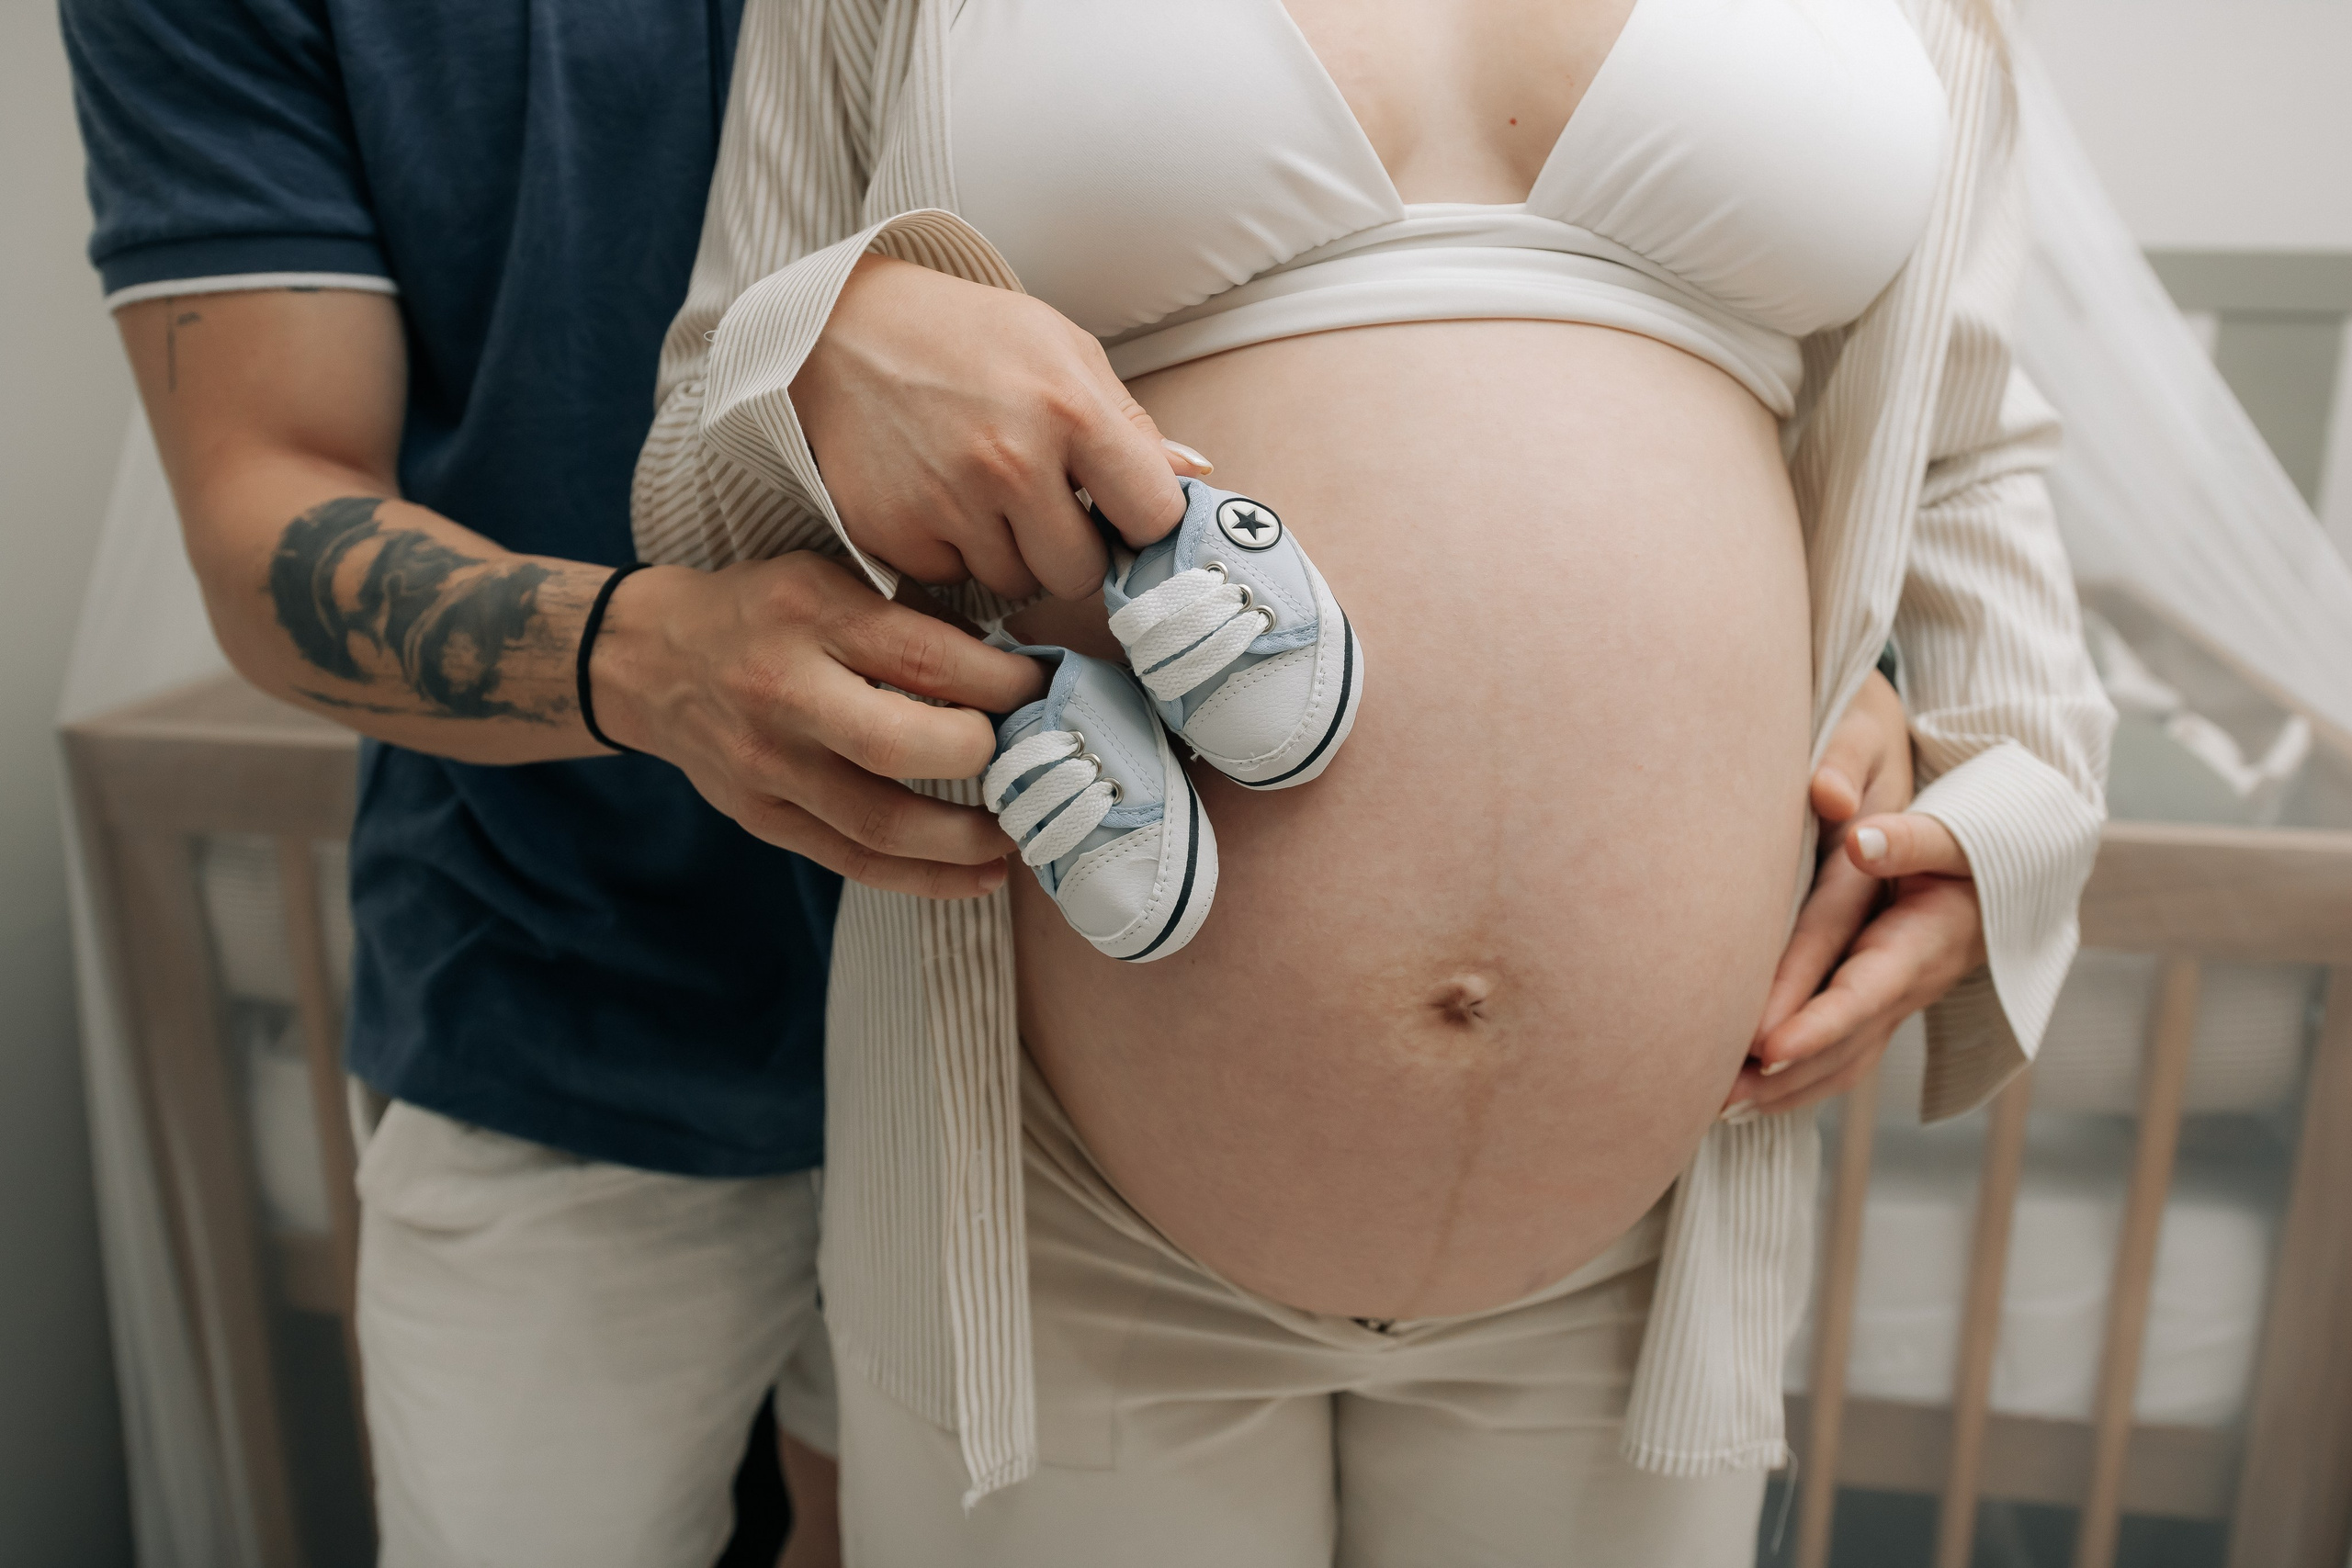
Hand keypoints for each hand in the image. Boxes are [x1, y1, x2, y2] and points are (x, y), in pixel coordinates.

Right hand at [590, 553, 1047, 897]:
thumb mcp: (833, 578)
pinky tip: (981, 874)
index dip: (1004, 686)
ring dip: (968, 840)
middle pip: (899, 745)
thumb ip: (916, 619)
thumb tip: (1015, 673)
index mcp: (813, 615)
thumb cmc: (766, 611)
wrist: (652, 658)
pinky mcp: (763, 819)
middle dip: (983, 759)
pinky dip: (927, 879)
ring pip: (881, 824)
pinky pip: (855, 862)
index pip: (926, 659)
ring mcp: (768, 766)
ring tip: (1022, 833)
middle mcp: (783, 692)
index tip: (1049, 694)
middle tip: (1030, 756)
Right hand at [791, 255, 1206, 600]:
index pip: (1153, 517)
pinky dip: (954, 551)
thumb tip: (1195, 477)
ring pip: (1018, 583)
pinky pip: (954, 580)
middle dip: (1072, 549)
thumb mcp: (1062, 350)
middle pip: (1081, 573)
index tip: (1124, 513)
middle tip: (1045, 505)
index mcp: (1070, 408)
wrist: (844, 330)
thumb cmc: (969, 338)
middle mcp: (1010, 461)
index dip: (1143, 522)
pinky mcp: (895, 533)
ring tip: (984, 491)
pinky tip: (937, 497)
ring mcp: (948, 502)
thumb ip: (1129, 424)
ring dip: (1011, 553)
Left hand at [1725, 817, 1983, 1117]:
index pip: (1861, 994)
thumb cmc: (1969, 853)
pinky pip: (1838, 1061)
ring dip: (1780, 1092)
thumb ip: (1910, 839)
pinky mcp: (1877, 1014)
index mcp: (1920, 946)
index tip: (1766, 1048)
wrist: (2007, 884)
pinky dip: (1793, 1085)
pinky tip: (1748, 1098)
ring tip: (1718, 1108)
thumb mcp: (1952, 837)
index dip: (1817, 1025)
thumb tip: (1862, 841)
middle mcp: (1905, 989)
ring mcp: (1893, 1009)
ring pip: (1838, 1065)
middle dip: (1781, 1077)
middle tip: (1716, 1095)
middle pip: (1842, 1045)